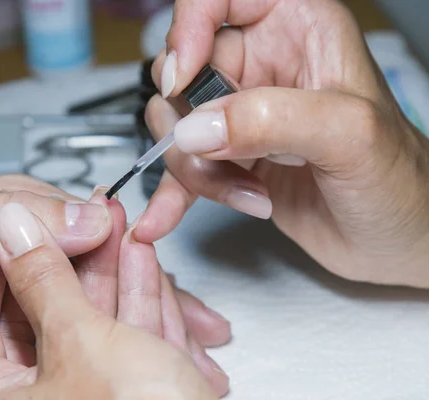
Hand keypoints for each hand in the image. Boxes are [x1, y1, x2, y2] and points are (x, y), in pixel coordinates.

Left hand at [0, 202, 216, 399]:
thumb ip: (2, 216)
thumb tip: (90, 214)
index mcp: (18, 211)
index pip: (94, 231)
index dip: (138, 262)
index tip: (172, 297)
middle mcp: (30, 244)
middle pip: (110, 269)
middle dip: (161, 299)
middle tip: (202, 333)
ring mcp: (27, 285)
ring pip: (101, 300)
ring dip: (148, 324)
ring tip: (192, 348)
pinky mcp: (19, 318)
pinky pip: (75, 327)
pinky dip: (112, 341)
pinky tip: (137, 351)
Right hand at [135, 0, 428, 287]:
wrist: (395, 238)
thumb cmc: (396, 178)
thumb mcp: (348, 136)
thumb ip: (272, 120)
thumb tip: (195, 128)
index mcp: (299, 26)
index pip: (218, 0)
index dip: (189, 30)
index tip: (182, 80)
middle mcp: (264, 63)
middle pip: (183, 69)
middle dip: (190, 122)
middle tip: (219, 155)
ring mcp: (242, 113)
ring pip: (176, 123)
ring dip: (194, 166)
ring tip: (244, 192)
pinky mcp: (230, 156)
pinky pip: (182, 165)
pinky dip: (171, 193)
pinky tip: (163, 217)